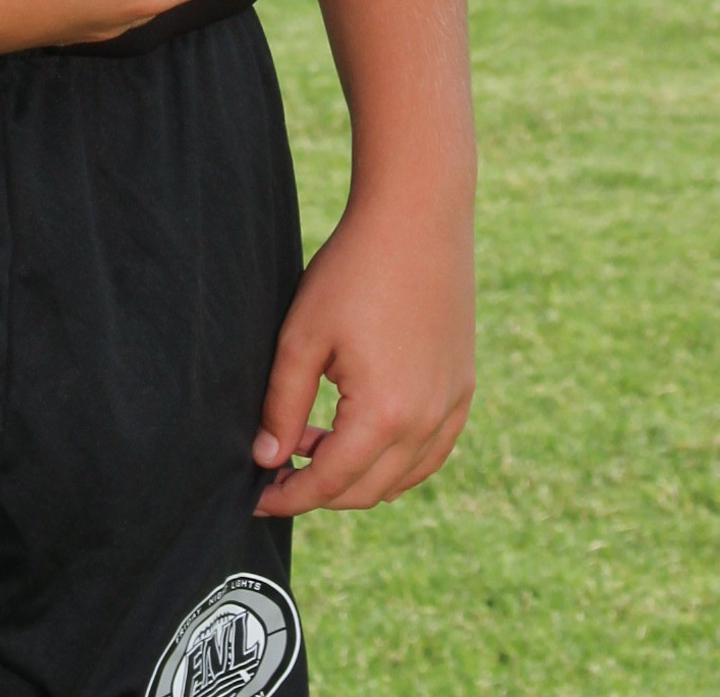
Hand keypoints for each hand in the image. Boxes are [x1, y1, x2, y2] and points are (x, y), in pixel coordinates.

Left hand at [252, 188, 474, 514]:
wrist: (416, 219)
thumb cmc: (352, 271)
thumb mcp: (302, 337)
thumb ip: (281, 406)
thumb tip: (265, 459)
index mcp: (384, 415)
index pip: (329, 483)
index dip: (289, 496)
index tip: (256, 499)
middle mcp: (426, 423)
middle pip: (366, 491)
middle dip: (318, 490)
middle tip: (277, 466)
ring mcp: (451, 408)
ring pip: (400, 479)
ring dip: (355, 476)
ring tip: (312, 441)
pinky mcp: (463, 390)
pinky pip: (430, 453)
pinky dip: (396, 462)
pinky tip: (361, 437)